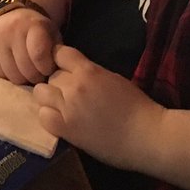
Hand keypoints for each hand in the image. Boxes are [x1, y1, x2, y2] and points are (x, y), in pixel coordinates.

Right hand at [0, 7, 60, 84]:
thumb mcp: (53, 36)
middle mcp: (11, 30)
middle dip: (34, 76)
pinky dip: (7, 75)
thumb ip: (56, 53)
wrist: (14, 15)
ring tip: (25, 70)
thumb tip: (55, 75)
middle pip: (25, 69)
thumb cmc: (38, 31)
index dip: (45, 68)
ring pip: (11, 75)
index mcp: (33, 25)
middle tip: (37, 73)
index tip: (47, 69)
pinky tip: (13, 67)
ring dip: (21, 78)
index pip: (38, 55)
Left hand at [33, 46, 165, 169]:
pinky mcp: (66, 129)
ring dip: (49, 98)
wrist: (148, 136)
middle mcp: (74, 86)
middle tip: (68, 94)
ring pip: (41, 93)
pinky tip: (60, 121)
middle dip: (57, 82)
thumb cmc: (138, 107)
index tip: (63, 69)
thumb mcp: (112, 79)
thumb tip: (74, 71)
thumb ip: (90, 73)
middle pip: (50, 75)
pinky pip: (43, 116)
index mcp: (88, 70)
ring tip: (61, 107)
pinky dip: (48, 117)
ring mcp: (68, 108)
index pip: (59, 53)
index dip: (59, 60)